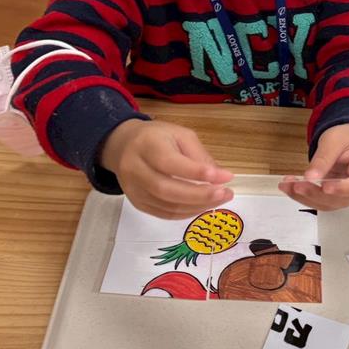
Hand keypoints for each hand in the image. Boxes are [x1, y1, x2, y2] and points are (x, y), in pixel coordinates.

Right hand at [99, 119, 233, 218]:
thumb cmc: (156, 138)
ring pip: (166, 206)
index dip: (197, 172)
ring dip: (197, 206)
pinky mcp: (138, 203)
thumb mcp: (180, 134)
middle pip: (166, 189)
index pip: (170, 162)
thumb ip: (198, 155)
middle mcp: (135, 169)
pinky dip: (187, 212)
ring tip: (219, 200)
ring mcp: (134, 189)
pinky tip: (203, 205)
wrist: (123, 146)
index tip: (225, 176)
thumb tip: (219, 176)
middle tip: (225, 193)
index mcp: (146, 145)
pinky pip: (164, 214)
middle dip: (200, 195)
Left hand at [278, 123, 348, 210]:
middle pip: (341, 198)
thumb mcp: (335, 140)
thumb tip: (310, 177)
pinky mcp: (336, 198)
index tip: (324, 186)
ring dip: (305, 197)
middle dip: (315, 193)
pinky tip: (289, 187)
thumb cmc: (346, 138)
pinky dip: (303, 196)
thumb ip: (324, 158)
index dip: (342, 189)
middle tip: (296, 185)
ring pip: (328, 203)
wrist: (347, 142)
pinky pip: (320, 201)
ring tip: (287, 185)